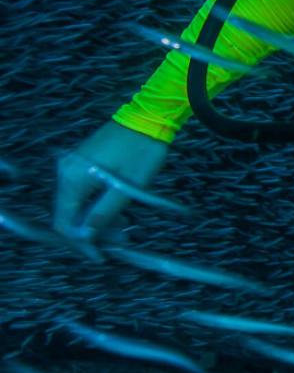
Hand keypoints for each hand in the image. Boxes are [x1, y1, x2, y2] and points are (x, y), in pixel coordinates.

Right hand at [54, 120, 169, 243]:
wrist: (149, 116)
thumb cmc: (142, 150)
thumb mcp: (128, 187)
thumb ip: (105, 213)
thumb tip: (88, 235)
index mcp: (73, 178)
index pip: (65, 222)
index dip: (82, 243)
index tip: (100, 255)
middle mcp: (66, 171)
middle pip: (69, 214)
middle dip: (93, 231)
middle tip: (120, 240)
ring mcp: (72, 165)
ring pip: (78, 204)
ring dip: (97, 219)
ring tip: (125, 226)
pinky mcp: (83, 162)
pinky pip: (83, 191)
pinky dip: (98, 204)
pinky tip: (119, 210)